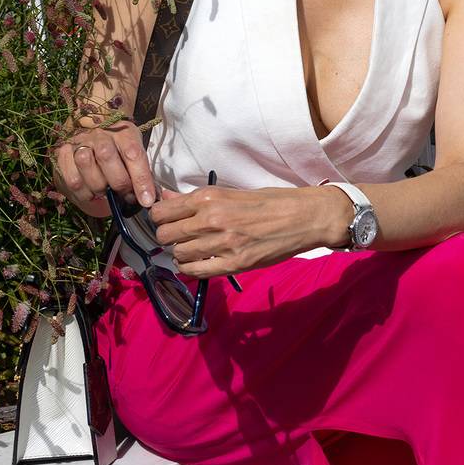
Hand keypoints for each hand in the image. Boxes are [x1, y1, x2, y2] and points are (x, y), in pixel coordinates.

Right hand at [52, 121, 156, 214]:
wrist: (90, 130)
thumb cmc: (118, 148)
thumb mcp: (134, 153)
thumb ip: (142, 173)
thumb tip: (149, 198)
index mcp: (123, 132)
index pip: (133, 154)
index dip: (141, 180)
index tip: (147, 201)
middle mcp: (100, 134)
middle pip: (107, 157)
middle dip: (118, 183)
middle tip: (125, 196)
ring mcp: (79, 142)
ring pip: (86, 166)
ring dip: (98, 187)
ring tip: (105, 192)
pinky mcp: (63, 153)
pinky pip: (72, 179)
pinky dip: (83, 192)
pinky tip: (91, 192)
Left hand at [149, 184, 348, 276]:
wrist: (304, 217)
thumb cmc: (271, 202)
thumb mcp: (231, 193)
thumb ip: (196, 200)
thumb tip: (165, 198)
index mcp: (210, 198)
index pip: (161, 212)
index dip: (159, 218)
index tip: (167, 220)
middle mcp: (211, 219)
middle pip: (165, 235)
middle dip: (167, 237)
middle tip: (180, 236)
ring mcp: (222, 243)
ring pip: (178, 254)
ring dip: (181, 253)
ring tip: (193, 249)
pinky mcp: (234, 264)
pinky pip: (195, 271)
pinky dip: (190, 269)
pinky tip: (198, 262)